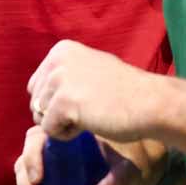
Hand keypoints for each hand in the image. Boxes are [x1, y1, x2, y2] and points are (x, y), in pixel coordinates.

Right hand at [14, 126, 169, 184]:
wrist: (138, 172)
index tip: (38, 180)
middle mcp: (51, 153)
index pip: (35, 141)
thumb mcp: (128, 168)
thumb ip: (117, 180)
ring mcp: (49, 174)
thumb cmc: (132, 160)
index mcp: (65, 137)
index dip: (32, 158)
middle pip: (24, 167)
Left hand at [26, 39, 161, 142]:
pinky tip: (89, 124)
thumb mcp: (90, 67)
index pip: (36, 86)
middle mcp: (57, 60)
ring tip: (90, 115)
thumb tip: (37, 91)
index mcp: (61, 50)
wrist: (150, 102)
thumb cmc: (124, 91)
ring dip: (63, 124)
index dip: (56, 101)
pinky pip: (49, 130)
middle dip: (56, 113)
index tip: (85, 98)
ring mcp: (60, 80)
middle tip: (88, 109)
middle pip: (35, 102)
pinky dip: (67, 135)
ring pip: (40, 117)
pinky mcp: (64, 103)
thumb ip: (65, 73)